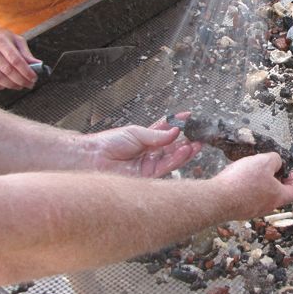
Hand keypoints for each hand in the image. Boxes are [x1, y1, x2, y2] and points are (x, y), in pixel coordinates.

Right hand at [0, 24, 40, 89]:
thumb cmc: (0, 38)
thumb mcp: (16, 40)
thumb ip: (26, 53)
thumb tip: (38, 64)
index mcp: (0, 41)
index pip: (15, 60)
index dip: (26, 71)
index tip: (34, 78)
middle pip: (7, 70)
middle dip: (21, 80)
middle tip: (29, 84)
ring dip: (11, 85)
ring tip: (19, 86)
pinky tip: (4, 86)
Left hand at [87, 112, 201, 177]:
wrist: (92, 158)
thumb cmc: (107, 143)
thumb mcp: (135, 132)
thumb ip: (157, 134)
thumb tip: (175, 132)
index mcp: (144, 140)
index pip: (165, 132)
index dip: (177, 125)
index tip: (189, 116)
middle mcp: (148, 154)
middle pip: (172, 148)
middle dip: (186, 142)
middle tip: (199, 136)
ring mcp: (148, 165)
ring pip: (172, 159)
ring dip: (185, 151)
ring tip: (196, 144)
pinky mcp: (147, 176)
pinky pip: (166, 167)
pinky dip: (176, 159)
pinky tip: (184, 150)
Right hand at [213, 152, 292, 220]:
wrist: (218, 198)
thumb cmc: (243, 181)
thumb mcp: (264, 161)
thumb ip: (275, 160)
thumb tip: (277, 162)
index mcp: (278, 196)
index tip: (286, 171)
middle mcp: (267, 207)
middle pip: (276, 193)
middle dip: (272, 179)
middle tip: (266, 168)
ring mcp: (252, 210)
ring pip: (260, 195)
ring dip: (257, 183)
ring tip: (248, 171)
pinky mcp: (238, 211)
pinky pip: (245, 198)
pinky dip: (244, 188)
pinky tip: (235, 179)